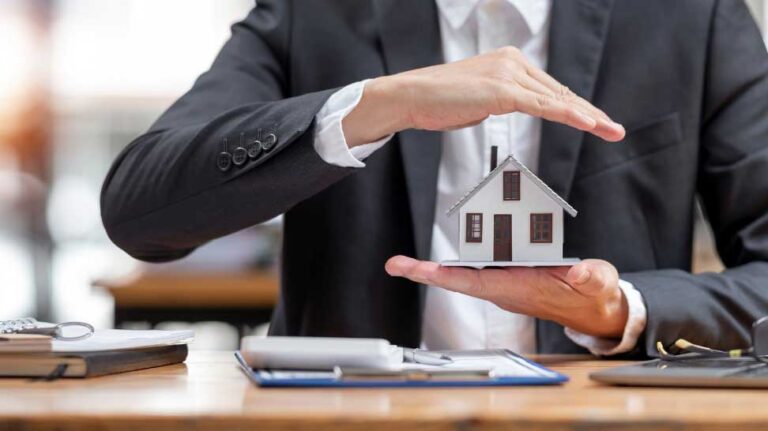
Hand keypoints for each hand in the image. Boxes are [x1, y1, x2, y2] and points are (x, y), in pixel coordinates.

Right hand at [342, 46, 624, 146]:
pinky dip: (567, 114)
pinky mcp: (502, 89)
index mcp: (509, 61)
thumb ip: (503, 99)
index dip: (576, 107)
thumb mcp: (480, 99)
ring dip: (587, 117)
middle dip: (590, 113)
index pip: (550, 89)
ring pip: (556, 99)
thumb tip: (517, 107)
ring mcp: (508, 73)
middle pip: (559, 92)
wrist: (411, 97)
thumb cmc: (439, 101)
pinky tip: (587, 123)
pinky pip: (542, 105)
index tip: (595, 122)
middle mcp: (513, 61)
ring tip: (609, 131)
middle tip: (614, 130)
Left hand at [385, 256, 628, 337]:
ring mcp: (503, 283)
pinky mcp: (506, 276)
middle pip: (458, 280)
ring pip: (463, 274)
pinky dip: (457, 259)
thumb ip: (591, 277)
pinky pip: (475, 266)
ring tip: (403, 263)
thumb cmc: (592, 294)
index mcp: (520, 289)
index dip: (449, 277)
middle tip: (395, 265)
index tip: (422, 272)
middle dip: (426, 274)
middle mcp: (504, 288)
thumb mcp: (598, 282)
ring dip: (434, 268)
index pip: (478, 283)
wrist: (593, 308)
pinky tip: (438, 255)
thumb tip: (581, 272)